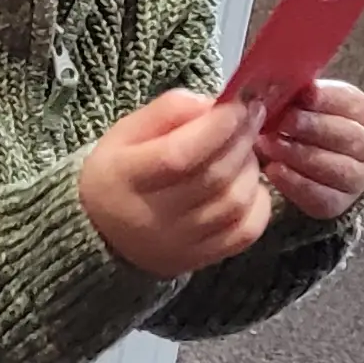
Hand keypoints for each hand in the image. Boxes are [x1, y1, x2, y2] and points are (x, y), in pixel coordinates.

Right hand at [81, 90, 273, 277]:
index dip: (218, 126)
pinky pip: (247, 230)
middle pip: (214, 176)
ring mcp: (179, 242)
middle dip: (241, 141)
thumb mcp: (126, 132)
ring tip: (243, 153)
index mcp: (124, 178)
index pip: (179, 154)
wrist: (104, 232)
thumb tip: (213, 104)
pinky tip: (248, 185)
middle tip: (248, 121)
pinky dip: (258, 202)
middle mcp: (150, 216)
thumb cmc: (119, 172)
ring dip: (251, 169)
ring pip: (235, 201)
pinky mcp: (201, 258)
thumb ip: (166, 111)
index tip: (238, 104)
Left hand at [256, 78, 363, 219]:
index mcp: (360, 114)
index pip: (351, 103)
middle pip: (346, 135)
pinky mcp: (338, 202)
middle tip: (282, 122)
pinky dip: (294, 182)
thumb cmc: (307, 131)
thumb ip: (295, 98)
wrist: (320, 173)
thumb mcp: (305, 108)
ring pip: (335, 166)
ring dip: (299, 154)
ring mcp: (357, 176)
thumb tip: (270, 85)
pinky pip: (320, 194)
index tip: (302, 95)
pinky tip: (273, 170)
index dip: (327, 99)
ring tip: (269, 145)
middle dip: (312, 127)